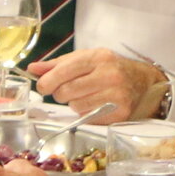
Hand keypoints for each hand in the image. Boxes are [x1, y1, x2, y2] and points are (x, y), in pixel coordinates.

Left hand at [29, 48, 160, 120]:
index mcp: (98, 58)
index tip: (43, 86)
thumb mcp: (84, 59)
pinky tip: (95, 103)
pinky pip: (88, 117)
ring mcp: (117, 95)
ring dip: (74, 103)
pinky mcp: (120, 113)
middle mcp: (110, 75)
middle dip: (60, 93)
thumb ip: (56, 64)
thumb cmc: (107, 68)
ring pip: (75, 106)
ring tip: (85, 95)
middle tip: (67, 90)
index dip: (47, 81)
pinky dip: (86, 112)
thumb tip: (32, 69)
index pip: (63, 71)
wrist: (142, 80)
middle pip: (66, 91)